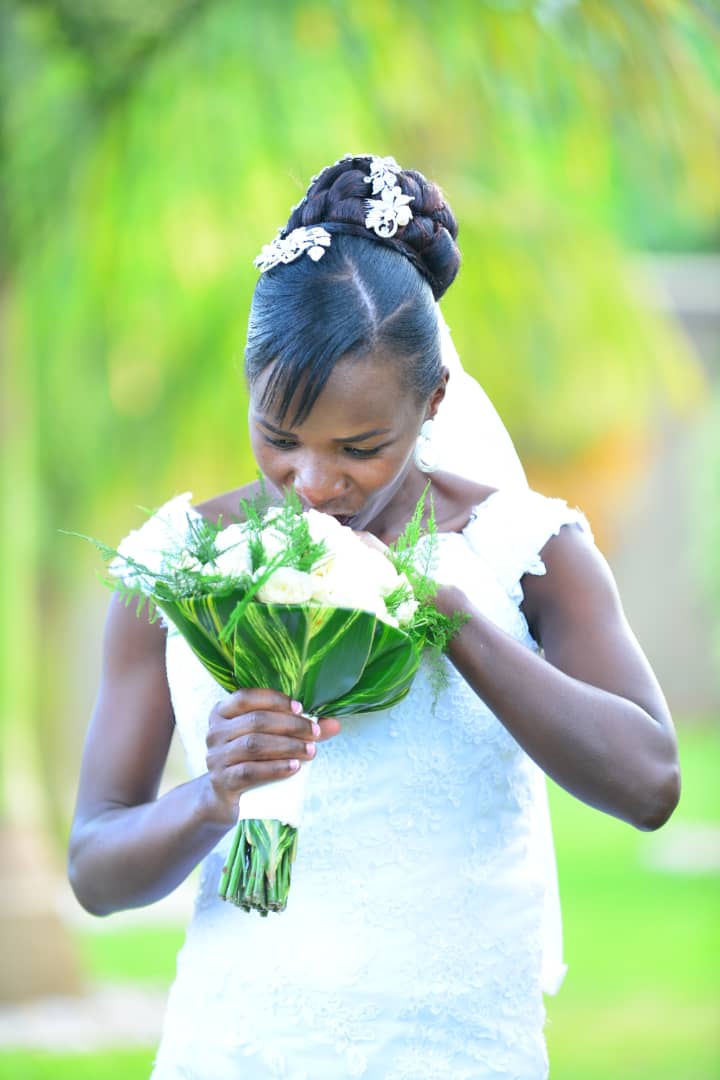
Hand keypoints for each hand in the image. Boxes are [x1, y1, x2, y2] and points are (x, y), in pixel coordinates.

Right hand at [204, 689, 340, 823]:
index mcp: (222, 712)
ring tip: (310, 750)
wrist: (225, 795)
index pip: (246, 697)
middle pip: (255, 721)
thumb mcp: (268, 738)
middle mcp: (214, 732)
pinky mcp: (222, 781)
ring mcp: (216, 757)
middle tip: (314, 732)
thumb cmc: (250, 758)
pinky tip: (294, 767)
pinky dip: (275, 768)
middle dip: (290, 725)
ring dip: (287, 746)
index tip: (301, 708)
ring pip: (254, 745)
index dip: (275, 700)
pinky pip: (250, 771)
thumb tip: (335, 725)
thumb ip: (298, 728)